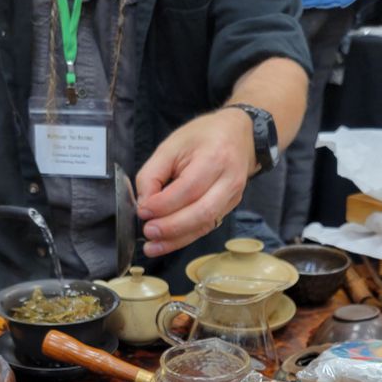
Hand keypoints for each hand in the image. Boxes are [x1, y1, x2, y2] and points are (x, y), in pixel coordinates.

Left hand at [136, 109, 256, 257]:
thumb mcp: (171, 145)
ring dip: (176, 239)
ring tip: (152, 246)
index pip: (188, 189)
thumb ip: (152, 174)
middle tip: (148, 231)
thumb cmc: (203, 137)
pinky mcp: (229, 208)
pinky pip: (206, 227)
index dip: (163, 204)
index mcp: (214, 158)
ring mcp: (233, 197)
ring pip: (205, 225)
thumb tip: (144, 204)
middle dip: (171, 227)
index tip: (143, 210)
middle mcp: (229, 180)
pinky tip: (166, 243)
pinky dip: (184, 237)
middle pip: (201, 212)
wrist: (238, 135)